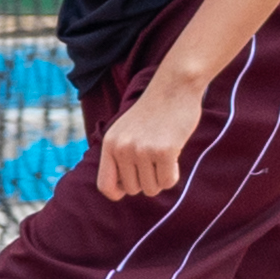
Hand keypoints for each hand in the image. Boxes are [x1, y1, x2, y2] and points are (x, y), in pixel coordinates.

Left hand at [97, 68, 205, 200]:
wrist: (174, 87)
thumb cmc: (153, 112)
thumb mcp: (125, 130)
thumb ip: (120, 156)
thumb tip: (122, 190)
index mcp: (110, 144)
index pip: (105, 185)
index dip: (119, 191)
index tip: (131, 185)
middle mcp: (122, 148)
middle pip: (133, 189)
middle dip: (146, 181)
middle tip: (155, 162)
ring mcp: (142, 150)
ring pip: (151, 188)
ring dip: (160, 179)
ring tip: (164, 157)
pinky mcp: (164, 151)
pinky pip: (168, 182)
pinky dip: (173, 175)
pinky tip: (174, 157)